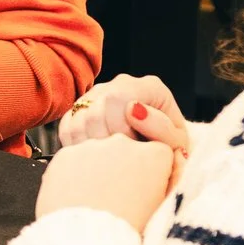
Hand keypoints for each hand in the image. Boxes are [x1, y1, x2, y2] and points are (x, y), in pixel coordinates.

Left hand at [36, 134, 178, 229]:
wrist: (86, 244)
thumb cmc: (127, 233)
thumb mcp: (163, 209)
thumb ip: (169, 184)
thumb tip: (172, 167)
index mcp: (154, 155)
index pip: (158, 154)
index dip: (151, 174)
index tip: (144, 191)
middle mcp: (124, 142)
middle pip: (126, 150)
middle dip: (122, 168)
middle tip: (117, 198)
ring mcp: (92, 146)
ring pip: (98, 154)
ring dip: (97, 171)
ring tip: (95, 201)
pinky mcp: (66, 154)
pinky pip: (73, 161)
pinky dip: (74, 175)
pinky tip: (78, 197)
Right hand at [60, 74, 191, 154]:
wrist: (158, 153)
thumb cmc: (168, 148)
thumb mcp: (176, 143)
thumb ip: (161, 128)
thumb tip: (133, 110)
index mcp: (149, 86)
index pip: (117, 99)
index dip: (119, 129)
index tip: (131, 149)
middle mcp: (120, 84)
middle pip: (94, 111)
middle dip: (104, 141)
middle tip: (119, 159)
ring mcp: (98, 94)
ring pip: (77, 120)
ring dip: (90, 147)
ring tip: (109, 160)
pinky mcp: (81, 109)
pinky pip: (67, 127)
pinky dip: (77, 146)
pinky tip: (94, 157)